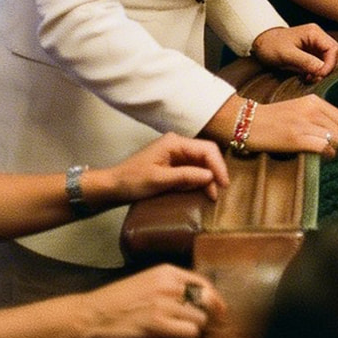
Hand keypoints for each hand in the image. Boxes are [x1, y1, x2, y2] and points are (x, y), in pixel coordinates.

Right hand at [79, 263, 225, 337]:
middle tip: (207, 325)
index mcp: (166, 271)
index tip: (220, 310)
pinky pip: (189, 332)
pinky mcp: (157, 324)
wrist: (92, 314)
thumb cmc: (117, 300)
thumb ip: (169, 284)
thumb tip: (194, 296)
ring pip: (200, 318)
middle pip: (206, 301)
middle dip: (209, 315)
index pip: (203, 283)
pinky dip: (189, 337)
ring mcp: (163, 304)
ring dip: (197, 328)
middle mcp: (168, 285)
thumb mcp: (146, 281)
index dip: (215, 299)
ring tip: (187, 332)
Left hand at [103, 133, 228, 205]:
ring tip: (212, 195)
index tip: (224, 184)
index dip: (218, 166)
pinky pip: (193, 170)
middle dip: (215, 172)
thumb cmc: (133, 181)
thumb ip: (186, 176)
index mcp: (175, 142)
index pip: (206, 149)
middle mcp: (178, 145)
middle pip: (206, 154)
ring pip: (201, 163)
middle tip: (220, 192)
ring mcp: (176, 154)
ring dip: (208, 178)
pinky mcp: (174, 165)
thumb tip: (211, 176)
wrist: (112, 187)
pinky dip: (199, 180)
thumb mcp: (160, 180)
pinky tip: (201, 190)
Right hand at [245, 95, 337, 156]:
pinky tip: (320, 157)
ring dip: (333, 150)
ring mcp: (304, 123)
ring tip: (325, 154)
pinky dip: (326, 154)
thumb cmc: (271, 119)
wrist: (246, 122)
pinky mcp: (296, 138)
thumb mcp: (297, 107)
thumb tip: (332, 131)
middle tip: (332, 151)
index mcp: (313, 101)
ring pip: (335, 139)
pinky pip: (323, 147)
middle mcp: (312, 109)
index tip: (337, 141)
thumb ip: (315, 115)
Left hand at [250, 24, 337, 82]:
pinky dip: (316, 73)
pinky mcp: (311, 54)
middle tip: (314, 78)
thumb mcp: (286, 54)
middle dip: (328, 68)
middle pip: (335, 55)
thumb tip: (322, 70)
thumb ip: (305, 61)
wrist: (259, 44)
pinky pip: (321, 65)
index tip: (320, 75)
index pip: (334, 49)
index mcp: (314, 33)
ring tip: (309, 78)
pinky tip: (306, 77)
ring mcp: (315, 46)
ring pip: (329, 61)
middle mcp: (318, 38)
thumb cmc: (270, 45)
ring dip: (322, 72)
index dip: (330, 64)